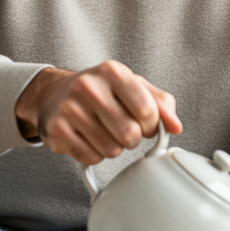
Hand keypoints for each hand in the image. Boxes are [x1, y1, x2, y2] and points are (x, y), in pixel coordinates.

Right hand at [15, 61, 183, 164]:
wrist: (54, 93)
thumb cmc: (101, 91)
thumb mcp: (133, 86)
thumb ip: (161, 103)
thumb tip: (175, 126)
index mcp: (113, 72)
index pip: (147, 110)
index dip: (152, 125)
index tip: (146, 123)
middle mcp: (89, 87)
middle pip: (130, 134)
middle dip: (133, 138)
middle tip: (124, 129)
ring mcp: (70, 109)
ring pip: (111, 150)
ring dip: (113, 147)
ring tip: (104, 131)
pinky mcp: (56, 131)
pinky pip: (91, 158)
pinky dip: (95, 155)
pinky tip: (88, 138)